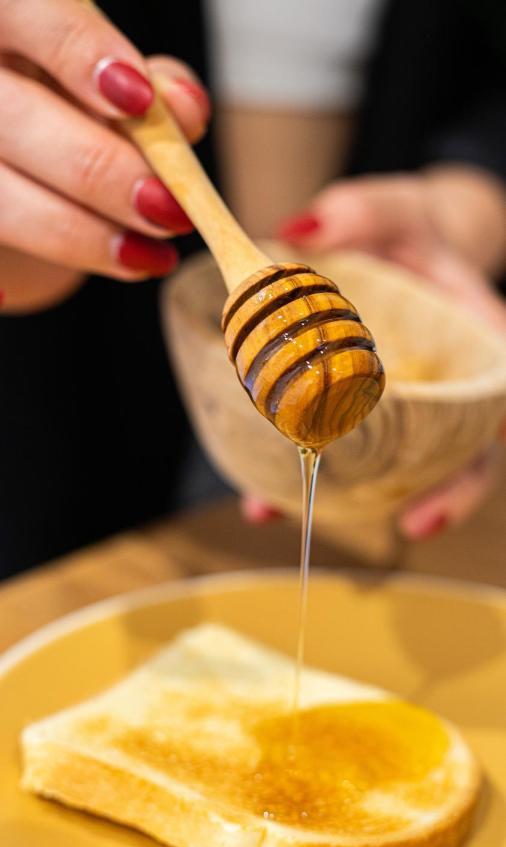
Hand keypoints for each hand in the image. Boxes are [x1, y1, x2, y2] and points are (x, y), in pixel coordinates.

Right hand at [0, 0, 210, 311]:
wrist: (18, 153)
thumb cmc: (67, 105)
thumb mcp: (109, 83)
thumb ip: (151, 88)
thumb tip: (184, 111)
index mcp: (2, 20)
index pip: (26, 14)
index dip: (79, 53)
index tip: (139, 100)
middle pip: (16, 119)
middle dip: (100, 170)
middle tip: (170, 211)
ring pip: (2, 198)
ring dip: (81, 235)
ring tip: (149, 258)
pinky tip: (22, 294)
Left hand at [244, 167, 505, 538]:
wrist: (393, 251)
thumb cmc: (406, 233)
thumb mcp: (393, 211)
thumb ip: (362, 214)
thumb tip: (304, 228)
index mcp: (473, 337)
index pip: (498, 392)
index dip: (494, 433)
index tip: (484, 455)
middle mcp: (448, 384)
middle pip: (463, 448)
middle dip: (444, 491)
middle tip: (413, 523)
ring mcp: (410, 408)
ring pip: (400, 466)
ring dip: (360, 501)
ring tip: (303, 517)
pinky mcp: (369, 418)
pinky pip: (349, 456)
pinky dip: (310, 479)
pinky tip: (264, 500)